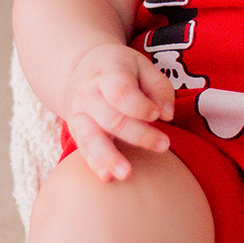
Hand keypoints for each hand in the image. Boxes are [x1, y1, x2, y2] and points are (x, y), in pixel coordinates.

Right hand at [62, 44, 174, 180]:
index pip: (120, 91)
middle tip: (164, 145)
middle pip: (112, 118)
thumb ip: (159, 87)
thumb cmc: (120, 69)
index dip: (140, 106)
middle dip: (140, 135)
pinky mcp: (76, 131)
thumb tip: (167, 114)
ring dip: (109, 157)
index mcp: (108, 72)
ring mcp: (79, 114)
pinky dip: (95, 164)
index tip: (157, 115)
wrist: (80, 69)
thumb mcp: (142, 66)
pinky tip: (108, 177)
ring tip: (127, 173)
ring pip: (91, 137)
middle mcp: (89, 94)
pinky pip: (84, 149)